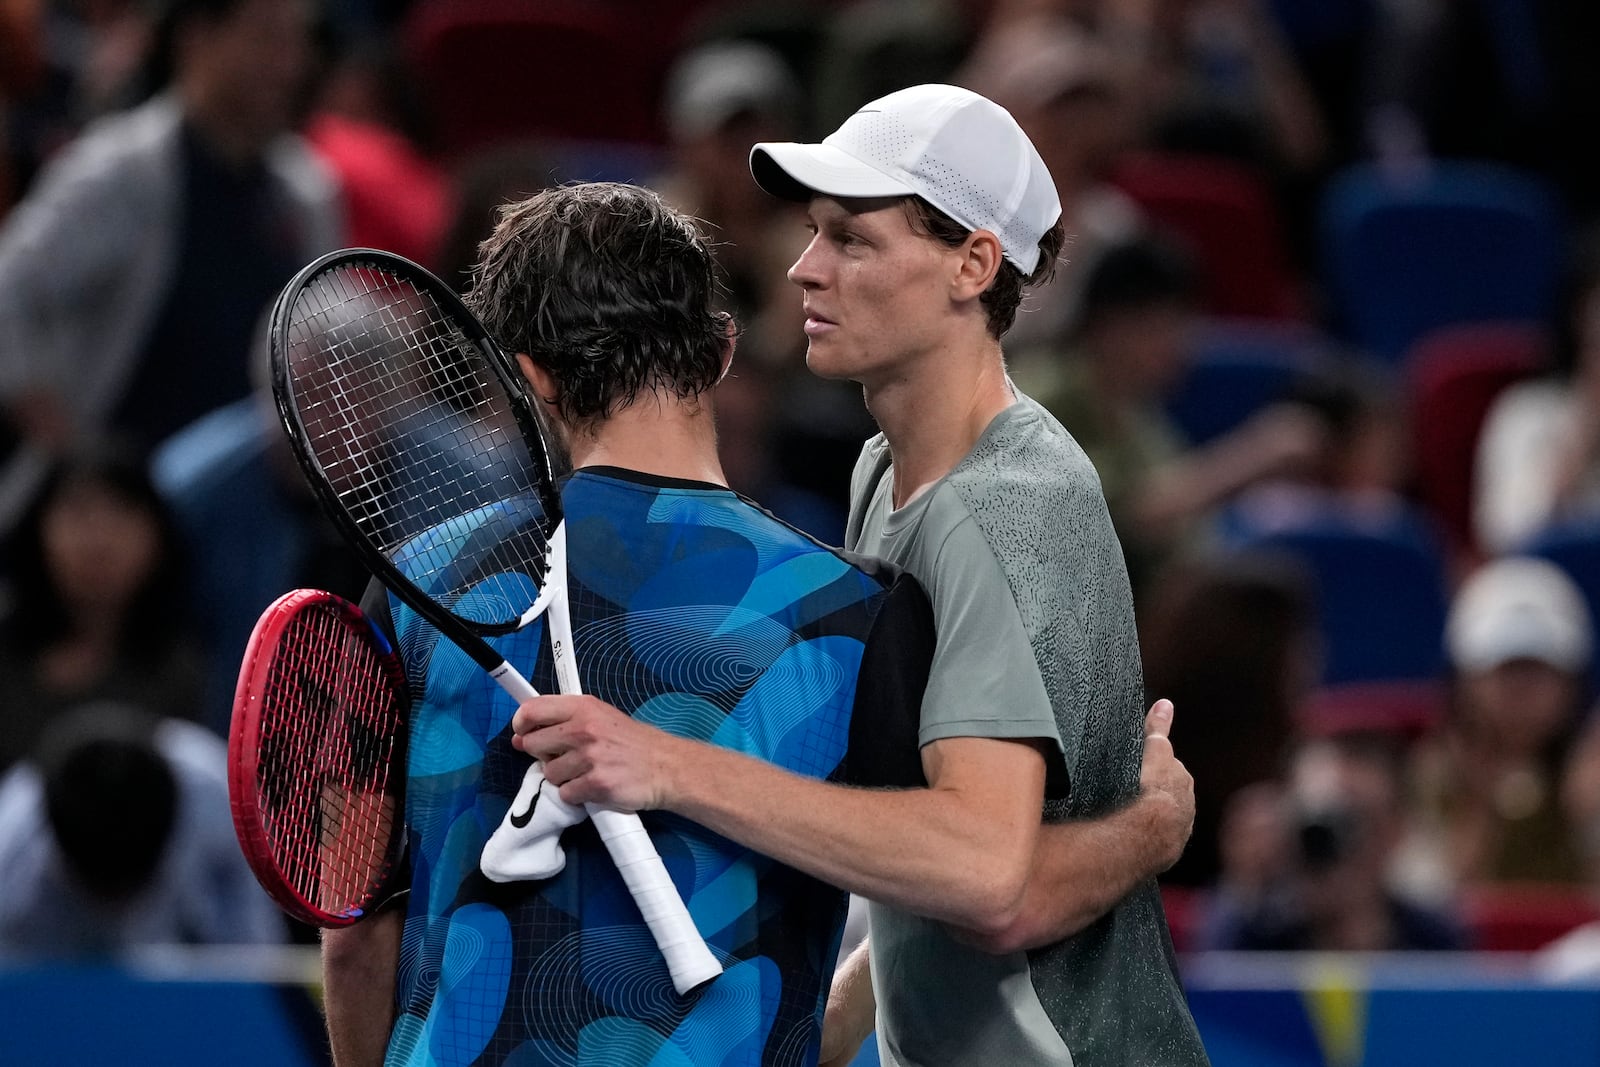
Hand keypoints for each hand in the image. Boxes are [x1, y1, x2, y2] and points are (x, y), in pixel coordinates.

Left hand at [511, 694, 678, 810]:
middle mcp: (584, 729)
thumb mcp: (601, 717)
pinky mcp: (596, 784)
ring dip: (563, 778)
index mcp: (583, 707)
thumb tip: (520, 737)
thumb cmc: (631, 742)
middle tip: (564, 757)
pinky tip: (593, 786)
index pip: (532, 710)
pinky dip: (577, 795)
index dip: (521, 724)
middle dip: (543, 755)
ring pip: (549, 773)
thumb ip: (562, 722)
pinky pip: (566, 794)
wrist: (665, 766)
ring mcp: (590, 757)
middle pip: (533, 744)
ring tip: (585, 772)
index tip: (523, 734)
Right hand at [1140, 698, 1194, 872]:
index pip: (1169, 771)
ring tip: (1127, 816)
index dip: (1155, 770)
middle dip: (1154, 793)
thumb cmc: (1152, 788)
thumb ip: (1158, 727)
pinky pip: (1155, 839)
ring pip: (1162, 818)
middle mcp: (1186, 806)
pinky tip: (1131, 836)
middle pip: (1167, 794)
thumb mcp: (1155, 751)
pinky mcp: (1167, 850)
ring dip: (1150, 817)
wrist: (1151, 831)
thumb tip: (1165, 704)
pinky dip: (1145, 837)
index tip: (1144, 775)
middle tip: (1131, 792)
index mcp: (1182, 781)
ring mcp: (1178, 829)